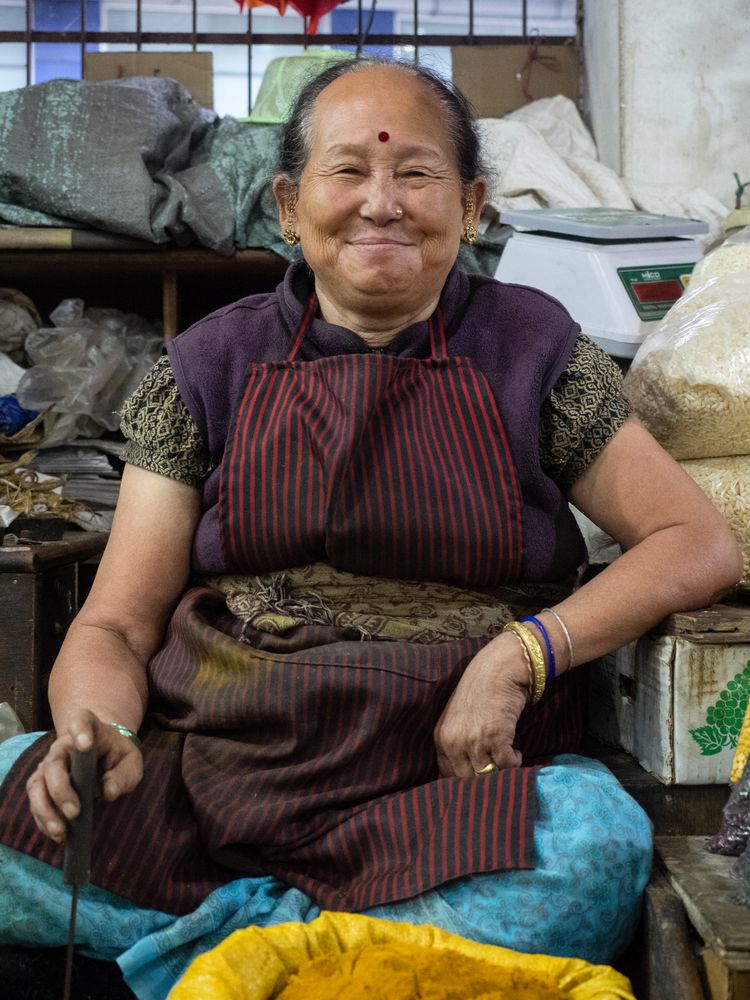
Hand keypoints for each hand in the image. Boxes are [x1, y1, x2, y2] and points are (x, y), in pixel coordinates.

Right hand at [26, 709, 142, 842]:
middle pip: (53, 763)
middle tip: (74, 812)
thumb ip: (124, 774)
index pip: (81, 720)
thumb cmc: (116, 755)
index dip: (80, 730)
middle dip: (60, 790)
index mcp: (88, 729)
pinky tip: (58, 834)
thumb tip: (109, 791)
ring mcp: (49, 765)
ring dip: (45, 810)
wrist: (101, 756)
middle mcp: (63, 745)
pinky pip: (36, 802)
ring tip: (61, 831)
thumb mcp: (130, 761)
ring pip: (37, 785)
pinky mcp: (42, 785)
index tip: (85, 744)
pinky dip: (44, 819)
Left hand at [434, 633, 529, 777]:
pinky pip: (506, 765)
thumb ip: (457, 745)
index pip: (447, 775)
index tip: (478, 780)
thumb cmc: (480, 693)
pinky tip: (516, 752)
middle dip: (483, 781)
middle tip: (496, 773)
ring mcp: (474, 741)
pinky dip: (514, 762)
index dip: (464, 783)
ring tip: (506, 759)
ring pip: (487, 775)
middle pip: (467, 780)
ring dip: (500, 771)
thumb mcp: (458, 719)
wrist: (499, 669)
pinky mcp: (496, 737)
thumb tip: (463, 776)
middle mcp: (454, 742)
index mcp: (442, 738)